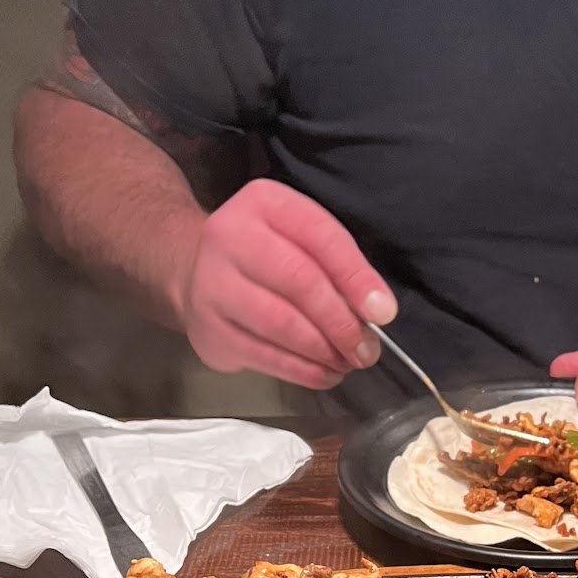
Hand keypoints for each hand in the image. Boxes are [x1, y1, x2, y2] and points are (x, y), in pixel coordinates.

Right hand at [174, 179, 396, 389]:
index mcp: (265, 203)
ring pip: (281, 324)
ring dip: (323, 351)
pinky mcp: (208, 327)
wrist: (194, 271)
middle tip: (366, 349)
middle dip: (341, 322)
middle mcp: (231, 235)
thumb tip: (378, 312)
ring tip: (347, 362)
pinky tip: (324, 374)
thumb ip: (340, 267)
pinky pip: (264, 355)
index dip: (357, 278)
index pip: (321, 236)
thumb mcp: (302, 240)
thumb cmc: (266, 256)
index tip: (383, 313)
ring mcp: (213, 282)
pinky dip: (302, 371)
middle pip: (300, 282)